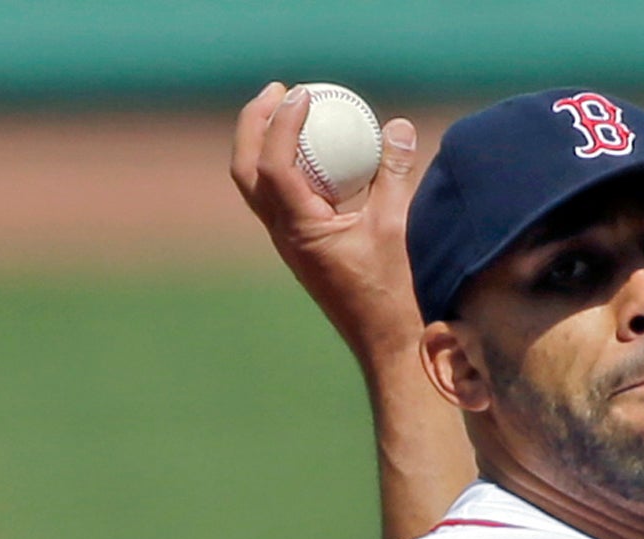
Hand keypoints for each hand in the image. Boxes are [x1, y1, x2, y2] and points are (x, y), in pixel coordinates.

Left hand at [230, 83, 429, 364]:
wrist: (386, 341)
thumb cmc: (392, 291)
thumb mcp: (398, 226)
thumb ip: (395, 173)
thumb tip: (396, 126)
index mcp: (299, 230)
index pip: (273, 165)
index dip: (281, 124)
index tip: (304, 94)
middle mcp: (283, 235)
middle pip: (245, 171)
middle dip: (254, 124)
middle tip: (279, 90)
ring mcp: (288, 242)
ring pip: (257, 185)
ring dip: (264, 142)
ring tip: (288, 109)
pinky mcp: (301, 245)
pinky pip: (281, 195)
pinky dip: (287, 164)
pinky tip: (316, 149)